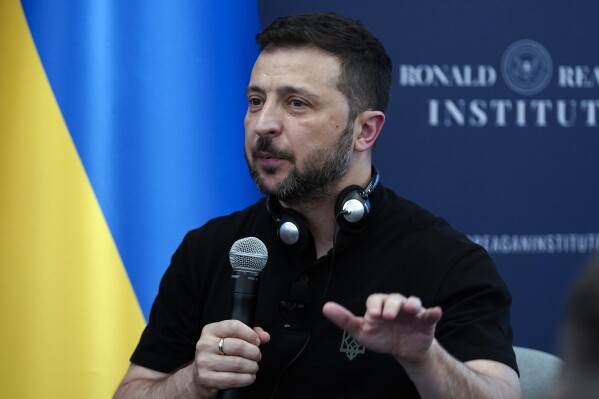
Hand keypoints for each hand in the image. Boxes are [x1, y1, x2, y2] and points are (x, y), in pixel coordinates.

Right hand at [191, 320, 269, 395]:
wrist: (199, 374)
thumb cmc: (218, 354)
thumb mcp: (230, 338)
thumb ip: (249, 333)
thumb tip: (265, 336)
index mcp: (210, 330)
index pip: (234, 326)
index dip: (250, 334)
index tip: (257, 341)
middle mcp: (205, 344)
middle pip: (238, 346)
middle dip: (254, 352)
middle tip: (257, 356)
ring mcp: (204, 362)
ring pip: (238, 364)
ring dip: (252, 366)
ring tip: (254, 367)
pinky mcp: (207, 378)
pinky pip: (233, 379)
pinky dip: (246, 379)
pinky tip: (249, 377)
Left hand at [322, 293, 441, 363]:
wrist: (403, 350)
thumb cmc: (381, 337)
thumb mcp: (361, 332)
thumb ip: (344, 320)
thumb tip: (325, 307)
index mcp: (380, 305)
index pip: (376, 299)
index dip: (374, 306)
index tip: (372, 316)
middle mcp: (396, 305)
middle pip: (394, 298)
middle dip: (391, 306)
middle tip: (388, 316)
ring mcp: (411, 311)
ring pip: (412, 302)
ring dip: (411, 303)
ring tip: (410, 309)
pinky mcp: (425, 320)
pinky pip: (430, 313)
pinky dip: (433, 311)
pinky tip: (436, 311)